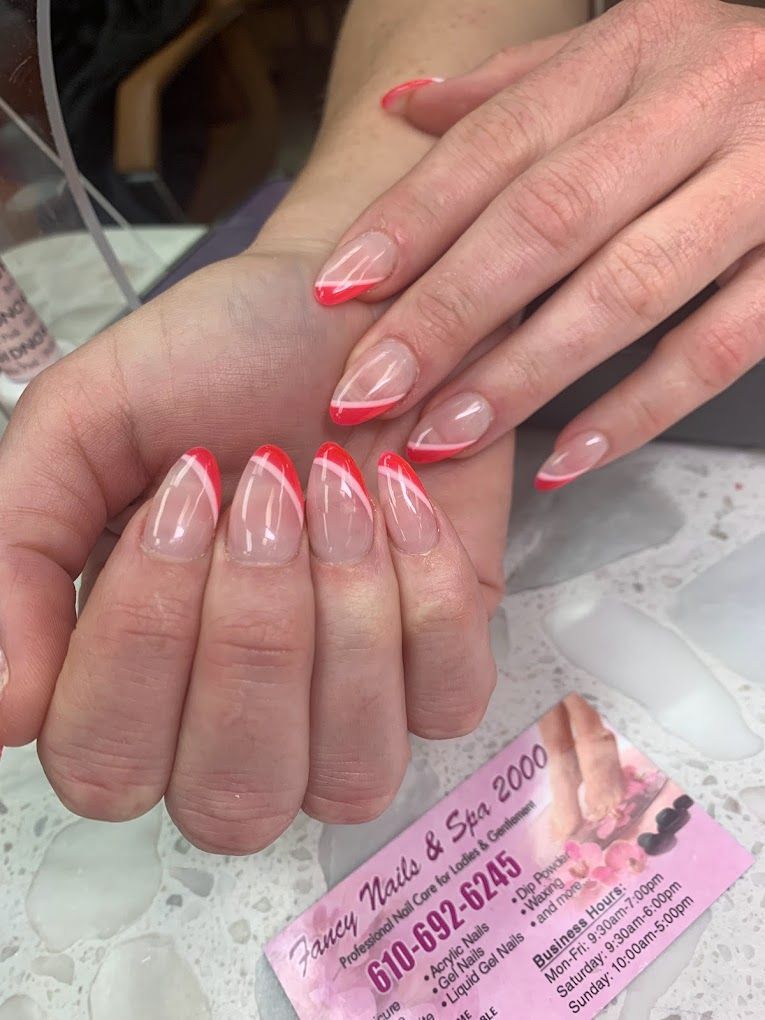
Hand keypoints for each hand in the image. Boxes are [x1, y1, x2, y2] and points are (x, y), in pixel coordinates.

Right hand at [0, 246, 510, 852]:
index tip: (180, 497)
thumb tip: (4, 716)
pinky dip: (427, 592)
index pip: (106, 764)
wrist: (350, 315)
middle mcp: (237, 729)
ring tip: (334, 485)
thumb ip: (16, 552)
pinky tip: (399, 498)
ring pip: (352, 773)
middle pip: (234, 799)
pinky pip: (447, 702)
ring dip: (343, 614)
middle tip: (264, 490)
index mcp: (129, 682)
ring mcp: (351, 714)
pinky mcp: (443, 673)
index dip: (141, 640)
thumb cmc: (215, 366)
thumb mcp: (81, 428)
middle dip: (251, 632)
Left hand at [314, 0, 764, 485]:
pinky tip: (561, 459)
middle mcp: (699, 103)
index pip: (499, 141)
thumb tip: (405, 109)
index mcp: (638, 46)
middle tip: (369, 390)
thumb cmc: (726, 78)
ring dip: (522, 375)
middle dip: (446, 314)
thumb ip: (518, 87)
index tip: (340, 289)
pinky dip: (635, 410)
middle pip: (546, 221)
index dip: (412, 218)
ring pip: (624, 290)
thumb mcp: (629, 53)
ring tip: (443, 435)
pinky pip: (716, 350)